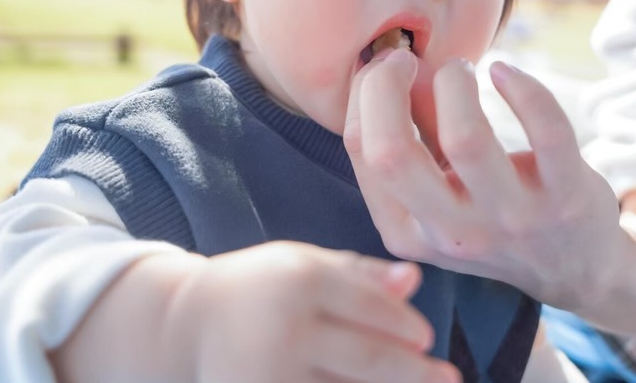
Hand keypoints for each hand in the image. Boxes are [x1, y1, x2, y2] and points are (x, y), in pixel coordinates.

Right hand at [171, 241, 459, 382]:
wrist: (187, 324)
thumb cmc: (259, 288)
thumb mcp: (303, 264)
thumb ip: (359, 273)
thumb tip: (414, 280)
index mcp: (298, 278)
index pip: (368, 303)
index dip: (405, 324)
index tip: (428, 338)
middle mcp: (283, 325)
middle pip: (366, 354)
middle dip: (413, 371)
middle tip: (448, 376)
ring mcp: (269, 372)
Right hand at [343, 48, 624, 308]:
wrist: (575, 267)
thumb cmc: (495, 217)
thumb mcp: (439, 195)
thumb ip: (412, 135)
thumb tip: (388, 65)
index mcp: (409, 231)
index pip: (365, 151)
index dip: (364, 93)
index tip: (384, 68)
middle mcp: (455, 233)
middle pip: (392, 153)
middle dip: (385, 86)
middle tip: (406, 59)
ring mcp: (512, 218)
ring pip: (466, 137)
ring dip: (452, 82)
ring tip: (460, 70)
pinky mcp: (567, 197)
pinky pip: (548, 129)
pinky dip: (523, 89)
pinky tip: (505, 73)